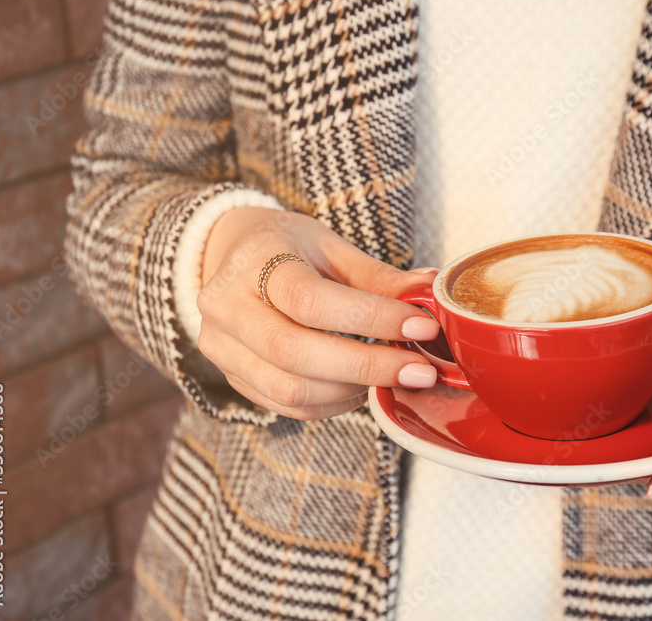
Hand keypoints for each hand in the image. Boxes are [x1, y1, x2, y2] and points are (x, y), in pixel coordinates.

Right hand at [196, 207, 440, 419]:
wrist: (234, 258)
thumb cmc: (288, 248)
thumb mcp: (331, 247)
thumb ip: (377, 276)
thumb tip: (429, 291)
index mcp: (253, 261)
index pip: (310, 300)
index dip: (371, 318)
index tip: (421, 326)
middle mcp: (226, 306)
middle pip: (295, 353)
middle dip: (367, 366)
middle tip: (419, 370)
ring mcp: (222, 347)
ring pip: (290, 389)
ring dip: (352, 389)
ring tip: (393, 375)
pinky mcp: (233, 378)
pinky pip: (286, 405)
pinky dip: (333, 403)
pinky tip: (362, 387)